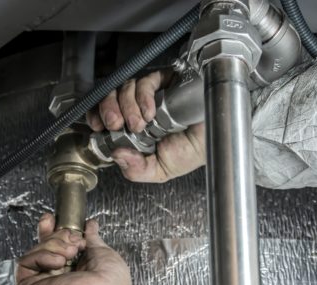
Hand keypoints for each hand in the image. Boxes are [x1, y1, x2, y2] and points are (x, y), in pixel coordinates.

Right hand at [16, 213, 145, 284]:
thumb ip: (92, 238)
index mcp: (73, 273)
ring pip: (35, 251)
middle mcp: (55, 280)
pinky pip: (25, 262)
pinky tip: (58, 263)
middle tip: (73, 241)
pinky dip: (43, 256)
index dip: (51, 231)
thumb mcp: (102, 252)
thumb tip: (90, 225)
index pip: (54, 249)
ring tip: (70, 254)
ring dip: (55, 245)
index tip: (52, 219)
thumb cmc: (110, 283)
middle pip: (43, 247)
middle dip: (56, 236)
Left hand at [86, 70, 205, 182]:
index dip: (98, 116)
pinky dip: (143, 96)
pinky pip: (145, 81)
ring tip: (140, 123)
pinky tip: (151, 111)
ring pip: (125, 88)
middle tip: (115, 123)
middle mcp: (139, 110)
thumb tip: (116, 155)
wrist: (218, 138)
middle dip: (108, 109)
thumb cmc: (194, 151)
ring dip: (127, 105)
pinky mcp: (164, 82)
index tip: (98, 126)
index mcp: (134, 130)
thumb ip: (137, 169)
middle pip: (111, 97)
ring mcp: (151, 95)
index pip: (107, 116)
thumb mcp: (161, 170)